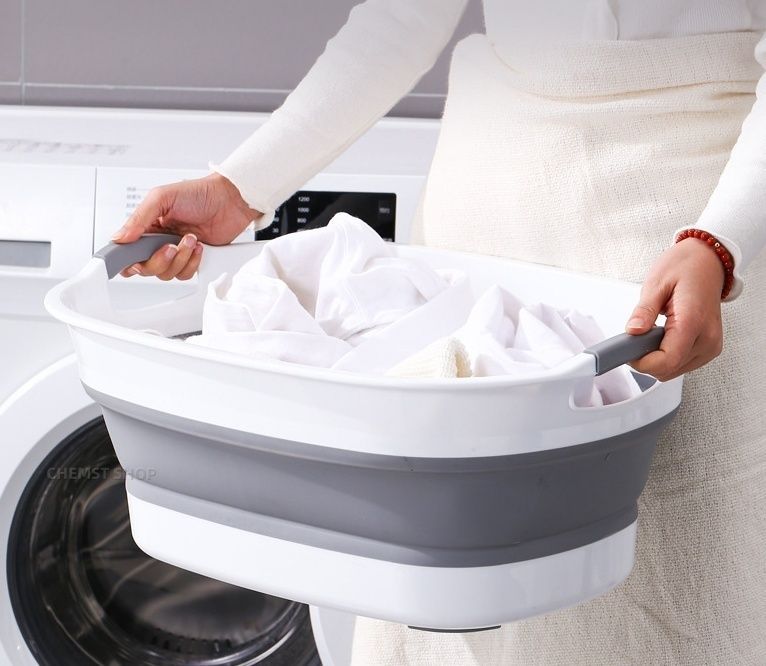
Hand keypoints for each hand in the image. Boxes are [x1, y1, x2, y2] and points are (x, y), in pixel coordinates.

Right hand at [111, 173, 262, 279]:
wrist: (230, 201)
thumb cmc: (199, 193)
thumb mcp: (162, 198)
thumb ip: (138, 218)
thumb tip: (119, 237)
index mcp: (147, 227)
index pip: (128, 251)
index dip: (127, 260)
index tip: (134, 260)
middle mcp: (159, 242)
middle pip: (147, 268)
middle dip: (159, 260)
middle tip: (171, 245)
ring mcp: (177, 252)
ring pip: (167, 273)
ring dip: (180, 258)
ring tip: (190, 238)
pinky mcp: (193, 260)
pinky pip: (186, 274)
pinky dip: (193, 262)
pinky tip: (198, 247)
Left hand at [625, 238, 724, 380]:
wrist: (708, 261)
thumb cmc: (686, 267)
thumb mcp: (656, 282)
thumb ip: (643, 311)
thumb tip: (633, 331)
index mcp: (693, 321)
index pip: (666, 361)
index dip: (641, 361)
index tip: (626, 349)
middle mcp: (707, 338)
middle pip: (668, 369)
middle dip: (645, 358)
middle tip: (636, 337)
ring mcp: (711, 346)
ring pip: (674, 371)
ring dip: (656, 358)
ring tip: (652, 332)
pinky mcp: (709, 348)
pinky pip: (682, 364)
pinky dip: (667, 356)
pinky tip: (663, 337)